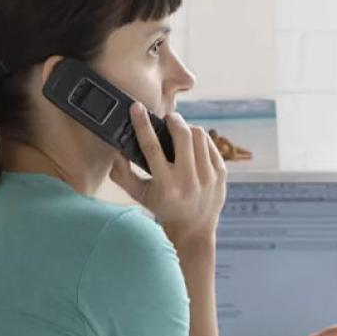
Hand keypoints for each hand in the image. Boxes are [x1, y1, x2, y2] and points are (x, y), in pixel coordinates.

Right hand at [109, 103, 226, 245]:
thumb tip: (115, 151)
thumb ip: (122, 175)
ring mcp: (208, 176)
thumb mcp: (140, 195)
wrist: (195, 228)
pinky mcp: (221, 172)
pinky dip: (199, 139)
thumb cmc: (163, 207)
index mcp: (166, 185)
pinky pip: (210, 143)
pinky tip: (192, 146)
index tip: (137, 107)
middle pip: (182, 134)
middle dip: (173, 120)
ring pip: (199, 134)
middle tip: (167, 119)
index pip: (152, 147)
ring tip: (180, 134)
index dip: (142, 124)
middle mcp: (189, 181)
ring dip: (187, 128)